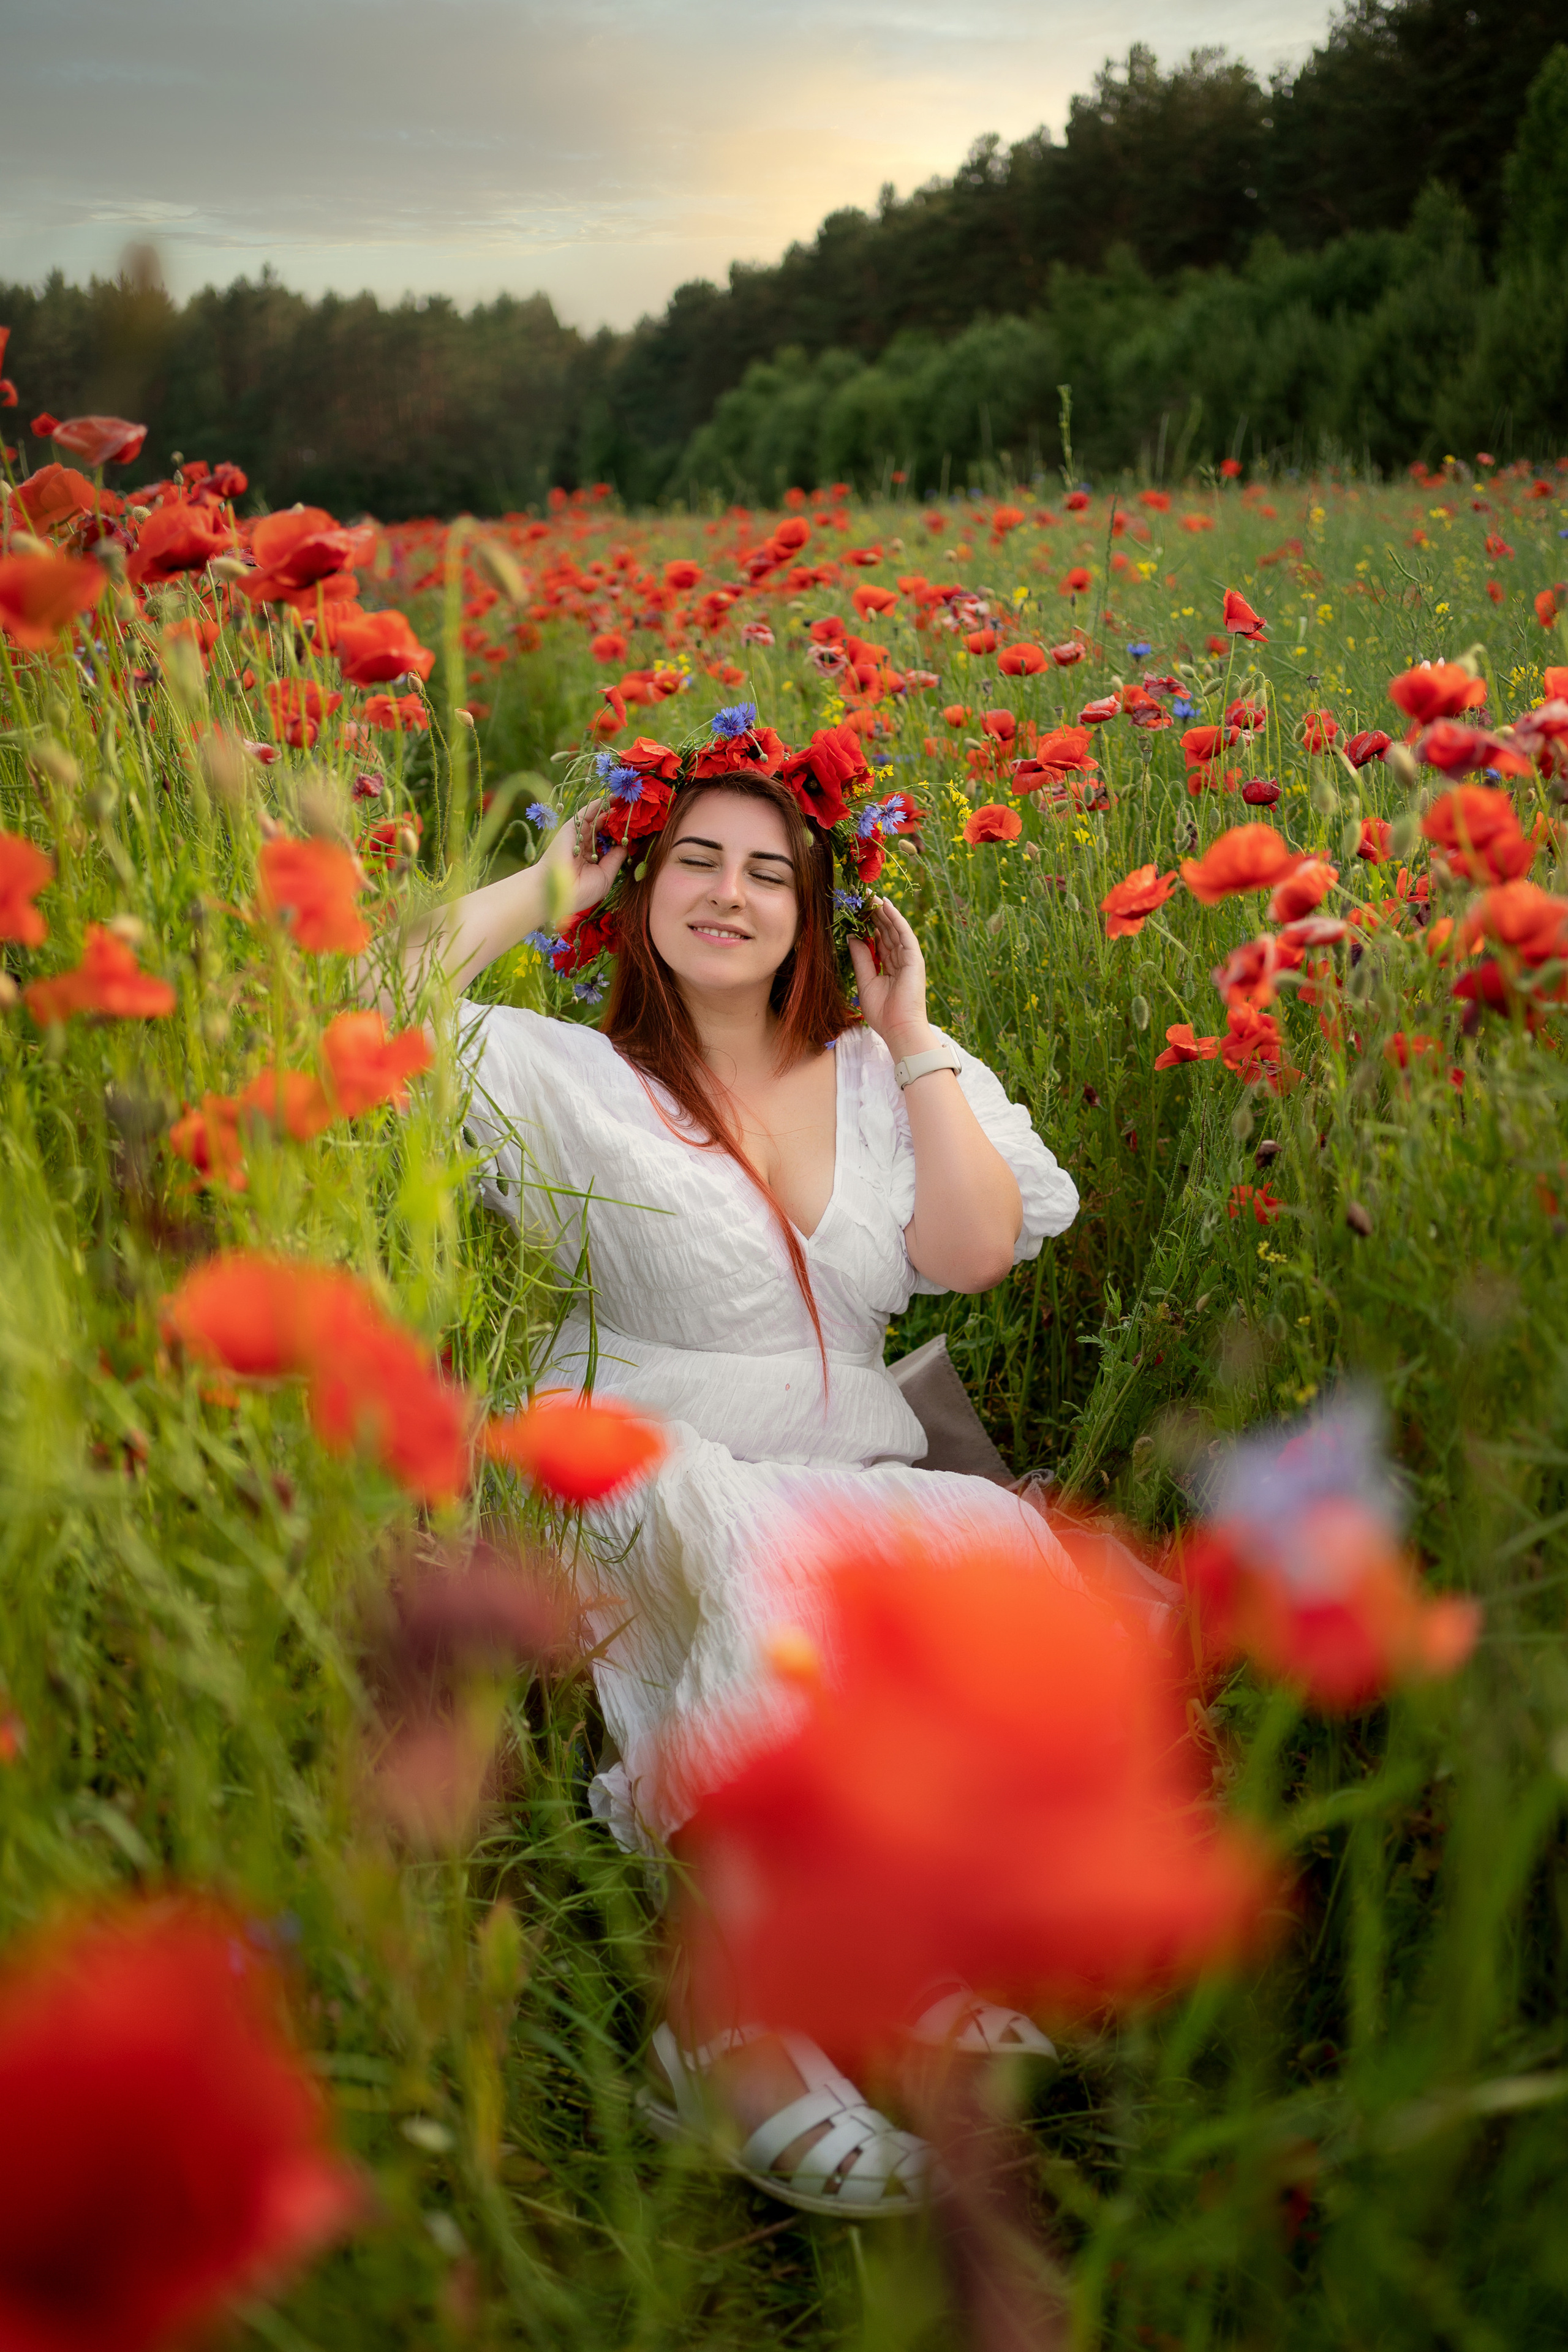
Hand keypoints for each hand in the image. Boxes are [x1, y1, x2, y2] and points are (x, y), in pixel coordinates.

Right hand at [536, 797, 626, 919]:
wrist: (559, 891)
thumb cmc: (582, 890)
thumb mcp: (606, 876)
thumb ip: (616, 859)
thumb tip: (626, 845)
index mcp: (592, 858)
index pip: (610, 841)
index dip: (622, 833)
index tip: (638, 825)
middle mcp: (585, 844)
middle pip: (605, 827)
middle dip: (619, 818)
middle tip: (635, 807)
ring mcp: (578, 835)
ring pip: (597, 817)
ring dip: (611, 807)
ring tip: (628, 797)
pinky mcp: (571, 827)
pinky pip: (586, 812)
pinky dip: (599, 804)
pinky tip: (613, 797)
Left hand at [847, 897, 934, 1056]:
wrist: (899, 1028)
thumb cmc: (883, 1012)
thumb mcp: (865, 980)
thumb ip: (860, 958)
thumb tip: (851, 937)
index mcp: (889, 967)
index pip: (879, 941)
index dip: (869, 926)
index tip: (857, 912)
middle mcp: (900, 960)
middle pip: (886, 932)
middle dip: (875, 914)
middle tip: (863, 896)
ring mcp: (908, 958)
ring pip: (894, 929)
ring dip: (883, 911)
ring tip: (871, 895)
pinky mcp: (914, 958)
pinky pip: (904, 933)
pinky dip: (895, 918)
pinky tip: (885, 905)